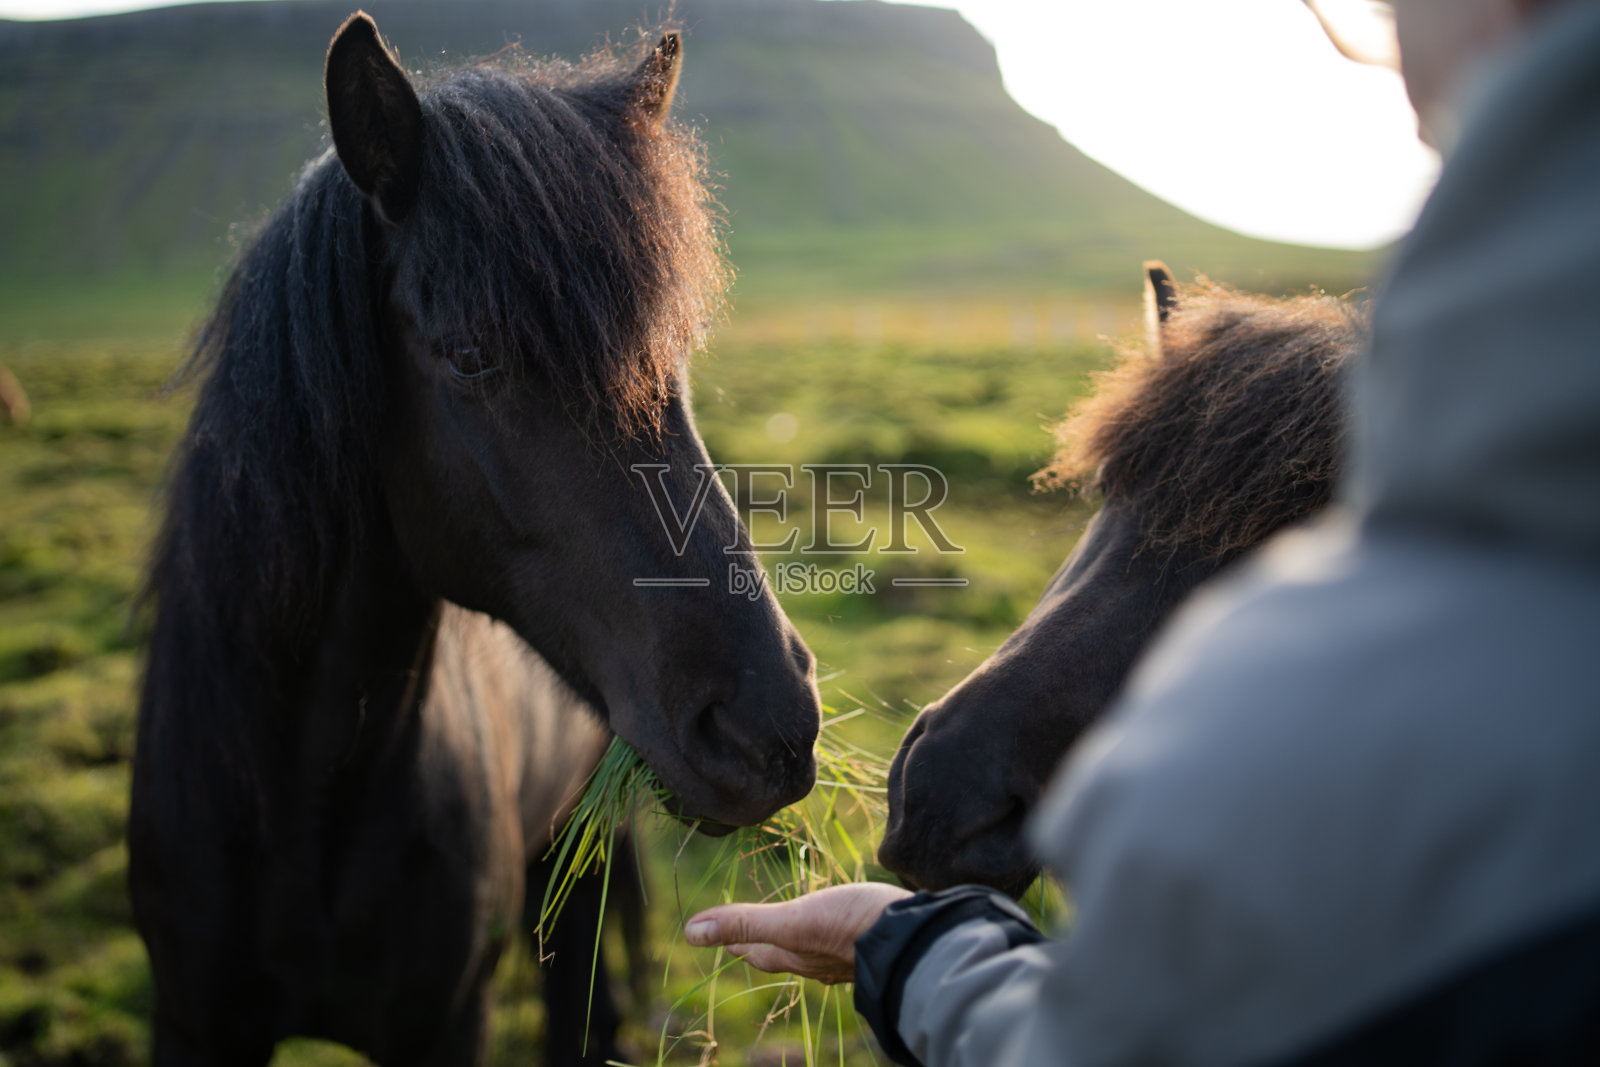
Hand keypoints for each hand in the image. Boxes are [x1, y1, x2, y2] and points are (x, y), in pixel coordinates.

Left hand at [684, 882, 912, 983]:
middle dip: (763, 946)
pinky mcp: (871, 946)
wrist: (912, 936)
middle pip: (783, 955)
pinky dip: (831, 941)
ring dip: (798, 946)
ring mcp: (847, 957)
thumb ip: (745, 922)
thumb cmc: (851, 925)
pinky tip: (841, 936)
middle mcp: (817, 962)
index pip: (757, 952)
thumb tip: (690, 932)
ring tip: (794, 938)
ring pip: (813, 954)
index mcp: (795, 954)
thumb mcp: (793, 919)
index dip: (735, 943)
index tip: (719, 941)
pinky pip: (843, 947)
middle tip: (747, 940)